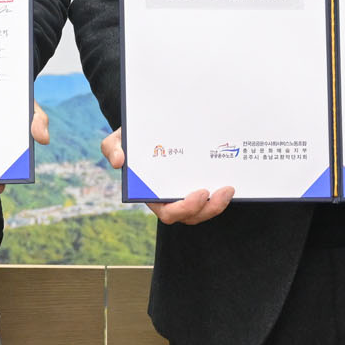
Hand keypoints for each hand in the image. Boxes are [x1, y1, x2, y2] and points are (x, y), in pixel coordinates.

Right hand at [99, 128, 232, 224]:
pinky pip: (212, 198)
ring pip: (205, 211)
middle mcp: (170, 198)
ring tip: (229, 188)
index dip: (185, 208)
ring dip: (219, 204)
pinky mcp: (199, 184)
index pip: (169, 213)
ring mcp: (186, 193)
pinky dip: (222, 194)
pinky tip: (232, 180)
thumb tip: (118, 161)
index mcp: (152, 194)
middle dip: (209, 209)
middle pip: (191, 216)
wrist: (147, 127)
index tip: (200, 193)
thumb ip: (112, 148)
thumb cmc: (132, 138)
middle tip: (223, 190)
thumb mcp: (117, 140)